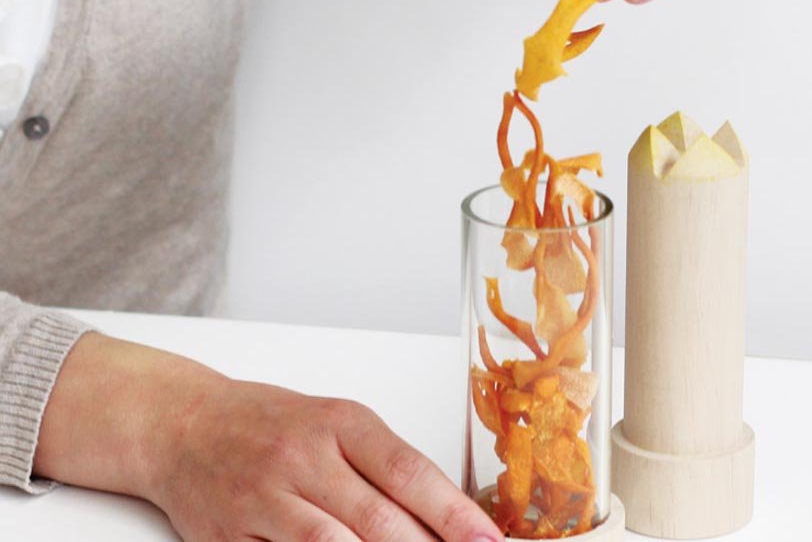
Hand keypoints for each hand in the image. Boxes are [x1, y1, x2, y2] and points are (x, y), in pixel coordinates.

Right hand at [34, 334, 500, 541]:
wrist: (183, 423)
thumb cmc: (267, 421)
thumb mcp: (332, 422)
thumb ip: (381, 464)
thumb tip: (440, 513)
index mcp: (340, 423)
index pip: (410, 471)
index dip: (455, 513)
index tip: (488, 539)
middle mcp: (304, 457)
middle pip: (379, 519)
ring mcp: (265, 498)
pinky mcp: (230, 535)